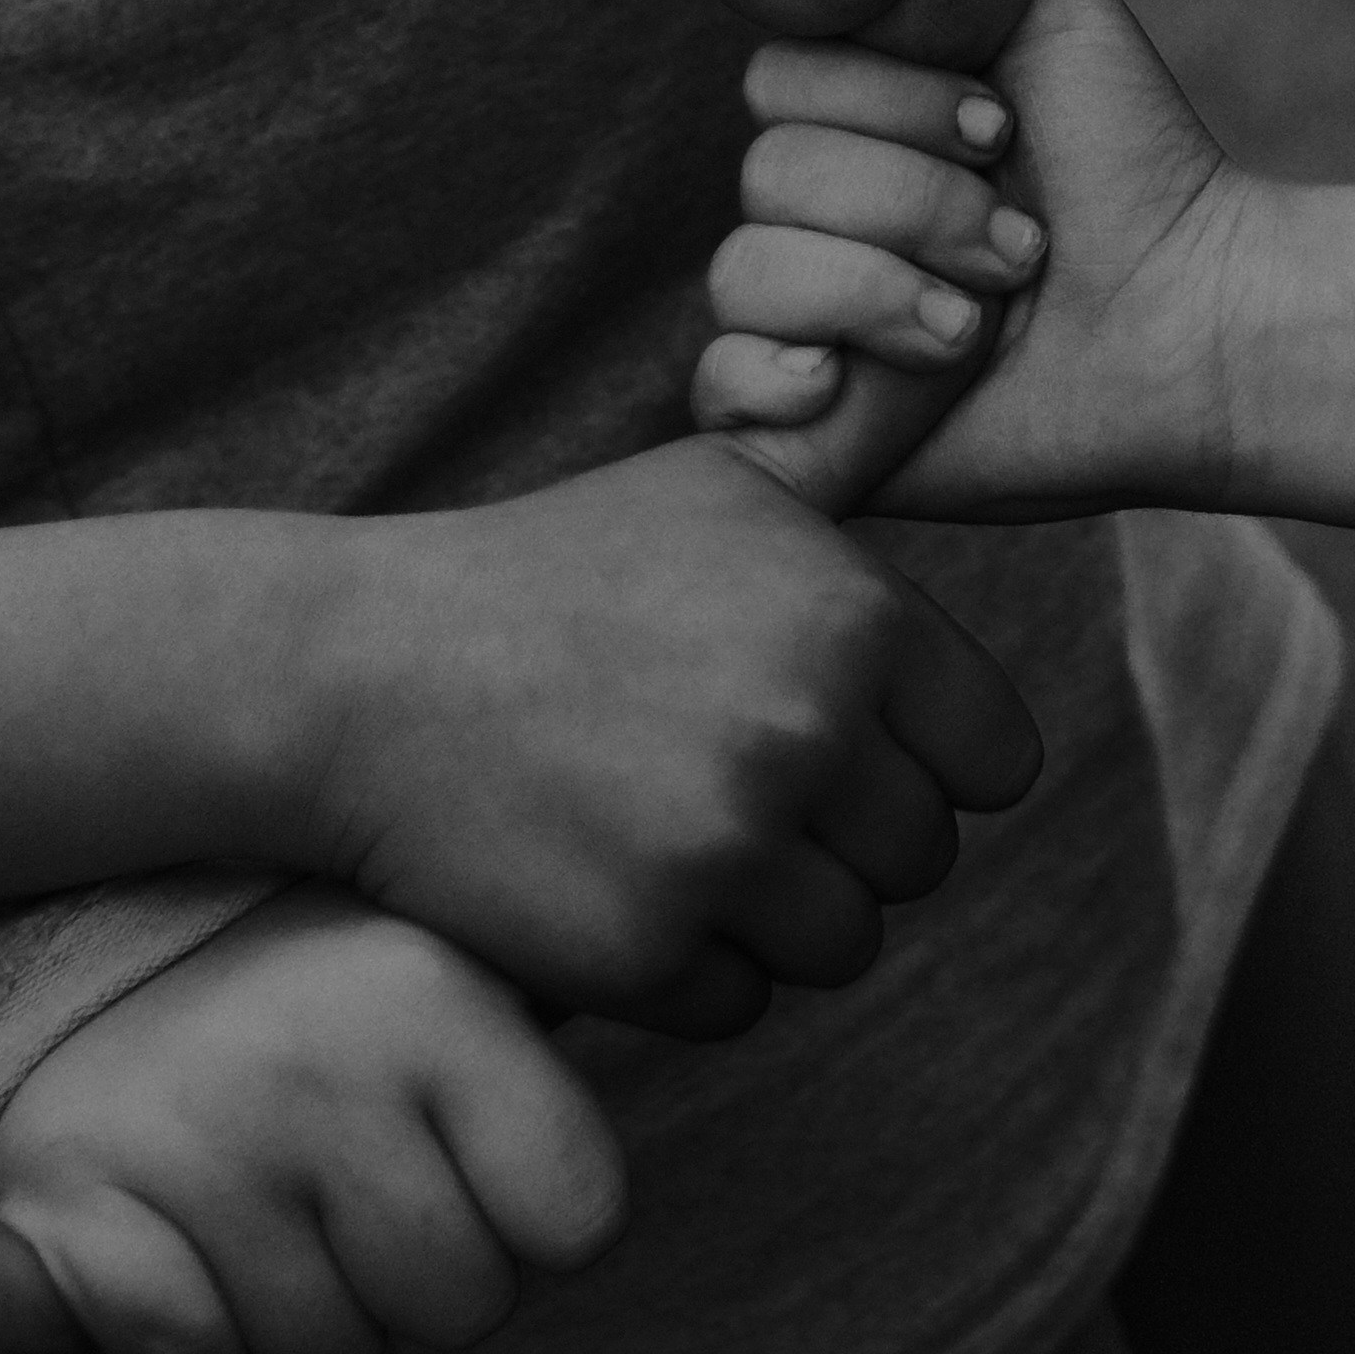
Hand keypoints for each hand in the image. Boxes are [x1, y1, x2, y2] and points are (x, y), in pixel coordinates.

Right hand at [0, 890, 629, 1353]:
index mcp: (434, 1000)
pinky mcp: (74, 1202)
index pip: (580, 1227)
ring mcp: (193, 1138)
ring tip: (263, 1195)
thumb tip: (713, 1101)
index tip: (481, 1159)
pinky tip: (177, 1244)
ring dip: (306, 1307)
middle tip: (356, 1184)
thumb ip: (551, 1078)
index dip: (536, 1215)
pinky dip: (188, 1333)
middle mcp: (319, 1065)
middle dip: (421, 1274)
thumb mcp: (454, 976)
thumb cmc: (320, 991)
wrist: (86, 939)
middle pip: (462, 1309)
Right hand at [304, 440, 1043, 1031]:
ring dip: (768, 914)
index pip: (994, 764)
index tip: (834, 744)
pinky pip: (740, 1005)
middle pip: (919, 862)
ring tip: (663, 830)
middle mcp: (808, 732)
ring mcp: (728, 850)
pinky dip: (682, 968)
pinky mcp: (648, 951)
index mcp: (852, 617)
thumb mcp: (719, 483)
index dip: (921, 761)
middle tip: (716, 785)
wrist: (359, 674)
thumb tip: (967, 348)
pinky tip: (605, 880)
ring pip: (842, 945)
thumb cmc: (551, 574)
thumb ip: (856, 458)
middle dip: (838, 841)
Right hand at [693, 0, 1260, 519]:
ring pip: (744, 276)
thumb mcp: (1049, 5)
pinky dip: (778, 381)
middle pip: (763, 178)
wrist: (1197, 327)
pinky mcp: (805, 424)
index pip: (778, 81)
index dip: (893, 108)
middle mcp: (812, 215)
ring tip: (976, 329)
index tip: (1002, 131)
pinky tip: (851, 388)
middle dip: (913, 209)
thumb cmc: (1134, 166)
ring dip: (882, 297)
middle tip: (1019, 249)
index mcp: (850, 119)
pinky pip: (717, 387)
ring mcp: (802, 320)